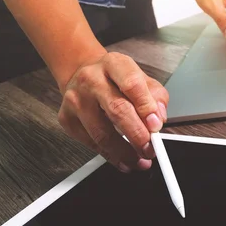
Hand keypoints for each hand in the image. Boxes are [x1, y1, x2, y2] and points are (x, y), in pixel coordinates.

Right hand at [58, 52, 168, 172]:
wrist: (84, 75)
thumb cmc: (117, 79)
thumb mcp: (141, 78)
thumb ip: (155, 96)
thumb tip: (159, 119)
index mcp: (114, 64)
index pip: (131, 84)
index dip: (145, 107)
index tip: (156, 126)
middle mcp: (92, 79)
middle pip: (117, 110)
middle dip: (137, 134)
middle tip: (150, 150)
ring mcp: (76, 99)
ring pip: (101, 132)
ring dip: (124, 151)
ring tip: (139, 160)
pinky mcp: (66, 118)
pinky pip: (91, 143)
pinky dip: (110, 155)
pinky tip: (123, 160)